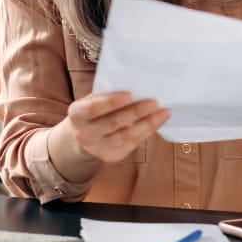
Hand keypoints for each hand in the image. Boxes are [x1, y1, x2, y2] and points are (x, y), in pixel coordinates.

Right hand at [48, 91, 170, 182]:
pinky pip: (132, 143)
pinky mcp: (111, 156)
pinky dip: (148, 131)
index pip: (94, 108)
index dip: (112, 102)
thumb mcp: (94, 98)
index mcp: (77, 114)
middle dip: (136, 112)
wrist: (84, 134)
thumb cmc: (95, 109)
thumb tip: (139, 85)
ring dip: (147, 124)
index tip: (130, 94)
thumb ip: (110, 93)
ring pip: (125, 136)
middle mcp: (85, 134)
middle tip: (154, 102)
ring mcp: (98, 148)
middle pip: (113, 123)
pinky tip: (159, 121)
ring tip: (163, 112)